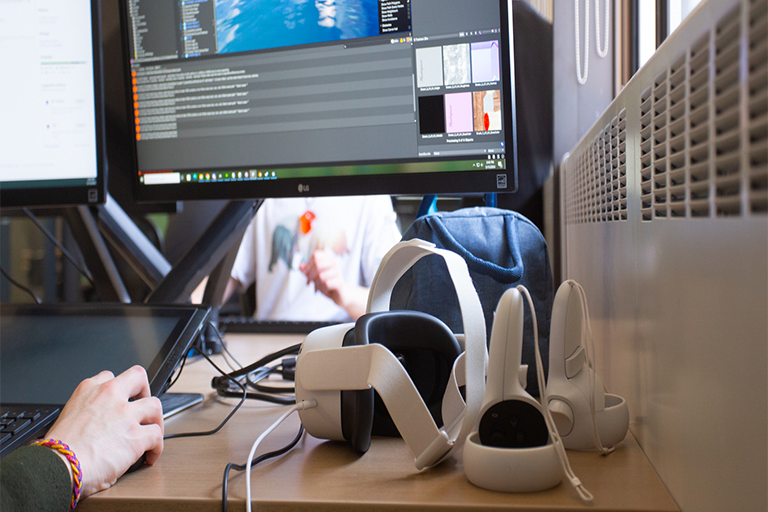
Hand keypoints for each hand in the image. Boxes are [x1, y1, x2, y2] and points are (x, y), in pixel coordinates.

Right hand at [45, 366, 163, 496]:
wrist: (57, 466)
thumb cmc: (56, 450)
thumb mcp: (66, 417)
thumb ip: (85, 413)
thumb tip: (95, 427)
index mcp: (88, 390)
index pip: (110, 377)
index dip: (119, 389)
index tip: (122, 399)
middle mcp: (109, 396)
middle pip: (138, 377)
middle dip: (145, 391)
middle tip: (143, 409)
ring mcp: (125, 414)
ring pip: (155, 405)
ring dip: (155, 420)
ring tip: (151, 433)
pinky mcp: (136, 436)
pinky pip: (157, 436)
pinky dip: (157, 447)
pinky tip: (150, 456)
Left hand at [299, 250, 368, 318]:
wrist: (341, 295)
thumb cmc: (327, 284)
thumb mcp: (315, 277)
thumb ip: (307, 271)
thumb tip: (300, 266)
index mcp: (329, 258)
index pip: (316, 255)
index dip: (308, 264)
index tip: (305, 274)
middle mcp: (335, 262)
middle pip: (318, 264)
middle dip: (310, 275)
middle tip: (308, 283)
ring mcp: (338, 272)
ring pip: (321, 275)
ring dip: (315, 284)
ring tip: (316, 288)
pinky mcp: (340, 282)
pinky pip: (326, 284)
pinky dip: (322, 289)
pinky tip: (325, 290)